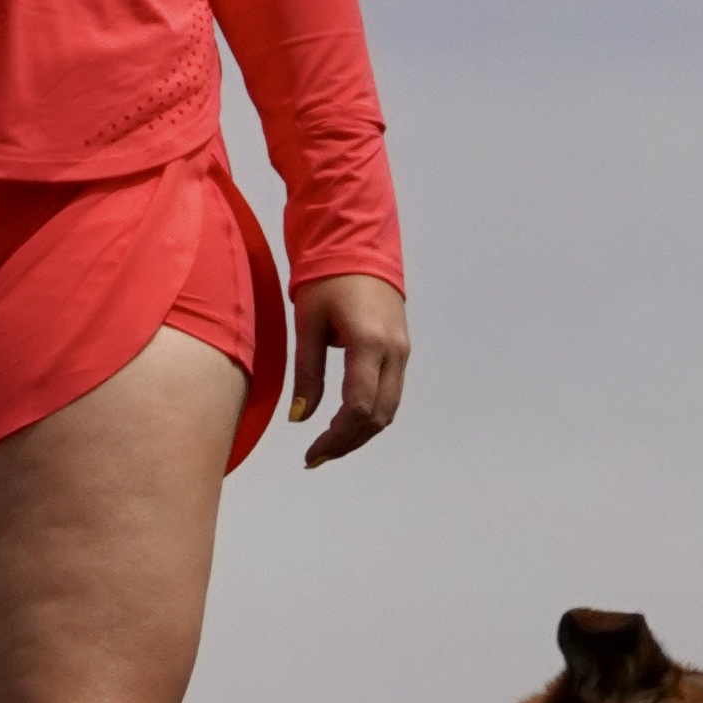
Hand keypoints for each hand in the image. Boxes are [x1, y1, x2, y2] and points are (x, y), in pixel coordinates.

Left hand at [292, 275, 408, 467]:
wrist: (358, 245)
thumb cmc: (326, 279)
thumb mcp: (307, 325)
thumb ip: (307, 374)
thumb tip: (300, 417)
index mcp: (368, 342)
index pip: (357, 406)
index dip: (335, 437)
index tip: (311, 453)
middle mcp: (394, 351)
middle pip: (378, 416)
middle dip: (348, 443)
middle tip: (316, 457)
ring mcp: (403, 351)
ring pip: (389, 410)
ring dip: (361, 433)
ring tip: (329, 446)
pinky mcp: (402, 350)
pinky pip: (391, 394)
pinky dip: (370, 415)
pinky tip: (346, 422)